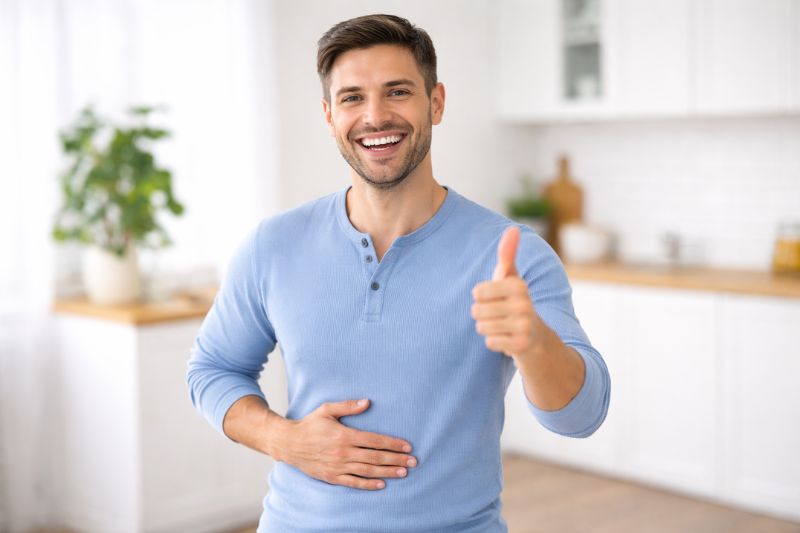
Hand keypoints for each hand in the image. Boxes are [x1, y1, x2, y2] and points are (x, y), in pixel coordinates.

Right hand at [276, 399, 416, 490]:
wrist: (288, 443)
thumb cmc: (309, 424)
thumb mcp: (327, 409)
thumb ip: (348, 406)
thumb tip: (367, 402)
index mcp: (345, 435)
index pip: (375, 440)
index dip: (393, 444)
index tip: (408, 446)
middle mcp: (343, 452)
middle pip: (376, 457)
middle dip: (397, 459)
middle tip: (413, 461)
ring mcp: (338, 466)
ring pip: (368, 471)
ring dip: (388, 472)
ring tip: (404, 472)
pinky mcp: (332, 477)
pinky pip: (354, 482)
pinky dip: (369, 485)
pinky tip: (382, 484)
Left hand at [471, 226, 544, 358]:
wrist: (536, 337)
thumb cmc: (515, 302)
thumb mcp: (511, 278)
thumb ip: (507, 254)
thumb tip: (512, 228)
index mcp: (518, 285)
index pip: (477, 293)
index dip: (481, 297)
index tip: (496, 298)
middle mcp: (524, 304)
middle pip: (477, 311)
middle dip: (483, 314)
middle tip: (499, 314)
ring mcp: (524, 325)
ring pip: (482, 327)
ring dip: (488, 328)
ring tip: (503, 326)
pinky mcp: (521, 345)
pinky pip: (490, 342)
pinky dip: (494, 342)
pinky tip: (507, 338)